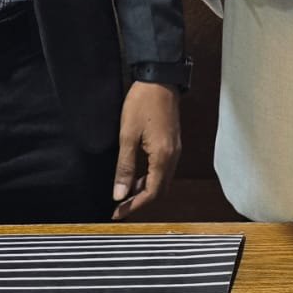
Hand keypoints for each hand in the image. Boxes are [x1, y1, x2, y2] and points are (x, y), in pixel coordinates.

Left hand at [111, 81, 182, 219]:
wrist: (160, 79)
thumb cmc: (142, 104)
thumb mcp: (127, 135)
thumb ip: (124, 167)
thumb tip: (119, 194)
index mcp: (162, 156)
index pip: (151, 193)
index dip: (134, 206)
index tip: (117, 213)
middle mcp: (173, 156)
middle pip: (160, 190)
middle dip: (140, 201)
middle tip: (120, 208)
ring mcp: (175, 149)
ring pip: (162, 180)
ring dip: (145, 190)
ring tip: (125, 194)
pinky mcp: (173, 143)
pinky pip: (164, 169)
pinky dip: (150, 178)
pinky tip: (136, 176)